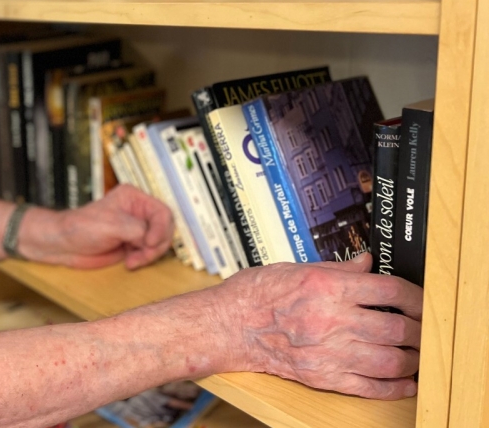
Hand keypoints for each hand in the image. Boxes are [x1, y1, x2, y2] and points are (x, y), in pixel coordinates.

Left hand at [21, 184, 173, 269]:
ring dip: (150, 254)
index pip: (162, 212)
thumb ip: (137, 229)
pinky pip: (149, 253)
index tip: (150, 242)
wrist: (64, 245)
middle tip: (143, 253)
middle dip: (156, 244)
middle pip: (165, 229)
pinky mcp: (132, 244)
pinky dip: (144, 259)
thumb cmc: (80, 228)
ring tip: (133, 259)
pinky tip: (130, 262)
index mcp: (133, 197)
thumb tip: (154, 238)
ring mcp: (135, 228)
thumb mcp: (112, 225)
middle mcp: (137, 211)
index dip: (161, 229)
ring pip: (159, 242)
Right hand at [215, 253, 422, 398]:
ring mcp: (328, 352)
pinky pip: (369, 386)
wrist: (226, 326)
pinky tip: (403, 381)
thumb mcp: (296, 269)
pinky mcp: (322, 376)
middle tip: (425, 328)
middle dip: (419, 330)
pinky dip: (393, 387)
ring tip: (417, 354)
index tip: (419, 299)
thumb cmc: (254, 295)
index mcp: (326, 287)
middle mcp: (331, 320)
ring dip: (411, 359)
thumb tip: (366, 264)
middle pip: (396, 329)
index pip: (389, 291)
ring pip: (389, 361)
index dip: (414, 296)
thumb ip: (337, 269)